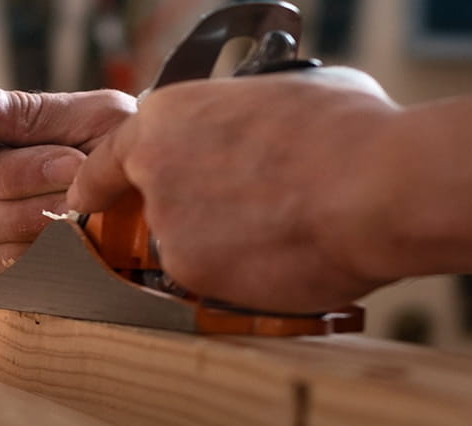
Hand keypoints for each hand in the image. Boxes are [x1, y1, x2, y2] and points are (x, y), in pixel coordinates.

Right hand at [0, 64, 136, 272]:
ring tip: (80, 203)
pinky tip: (67, 239)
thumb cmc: (120, 143)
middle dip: (22, 173)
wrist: (158, 190)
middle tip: (73, 166)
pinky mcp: (15, 262)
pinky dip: (33, 252)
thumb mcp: (87, 116)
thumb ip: (23, 111)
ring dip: (32, 212)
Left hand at [67, 67, 400, 313]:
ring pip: (191, 253)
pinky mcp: (201, 281)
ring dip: (231, 250)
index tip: (95, 201)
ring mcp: (174, 235)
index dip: (104, 185)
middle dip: (194, 218)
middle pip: (156, 212)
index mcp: (166, 120)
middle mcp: (155, 177)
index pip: (108, 162)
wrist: (376, 187)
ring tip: (289, 229)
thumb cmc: (344, 132)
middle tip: (248, 213)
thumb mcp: (283, 93)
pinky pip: (220, 286)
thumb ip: (244, 116)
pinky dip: (252, 279)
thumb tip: (258, 124)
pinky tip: (292, 256)